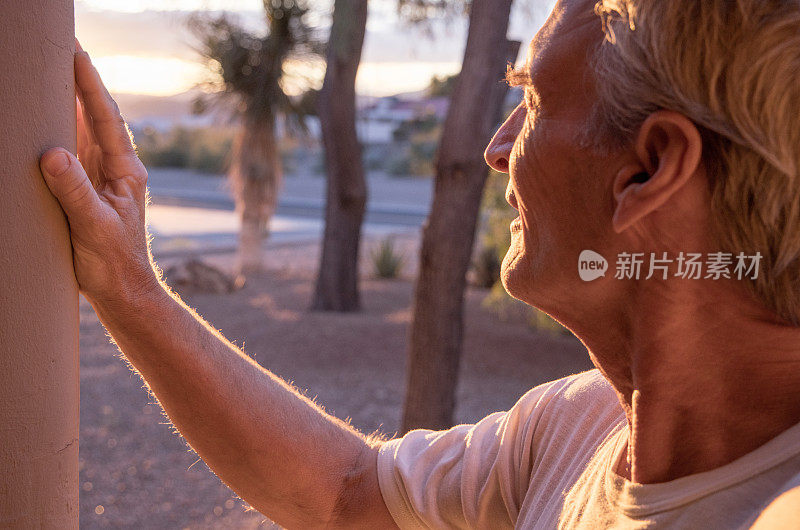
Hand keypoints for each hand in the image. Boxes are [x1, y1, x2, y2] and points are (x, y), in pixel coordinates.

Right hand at [40, 44, 157, 303]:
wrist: (122, 291)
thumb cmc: (115, 262)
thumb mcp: (95, 226)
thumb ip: (75, 191)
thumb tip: (53, 154)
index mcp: (126, 170)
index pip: (106, 119)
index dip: (90, 85)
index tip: (76, 54)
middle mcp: (116, 167)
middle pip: (95, 116)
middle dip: (79, 83)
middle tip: (60, 49)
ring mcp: (102, 177)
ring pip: (83, 131)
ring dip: (68, 102)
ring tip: (50, 72)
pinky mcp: (87, 190)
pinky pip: (72, 152)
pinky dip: (59, 130)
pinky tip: (46, 118)